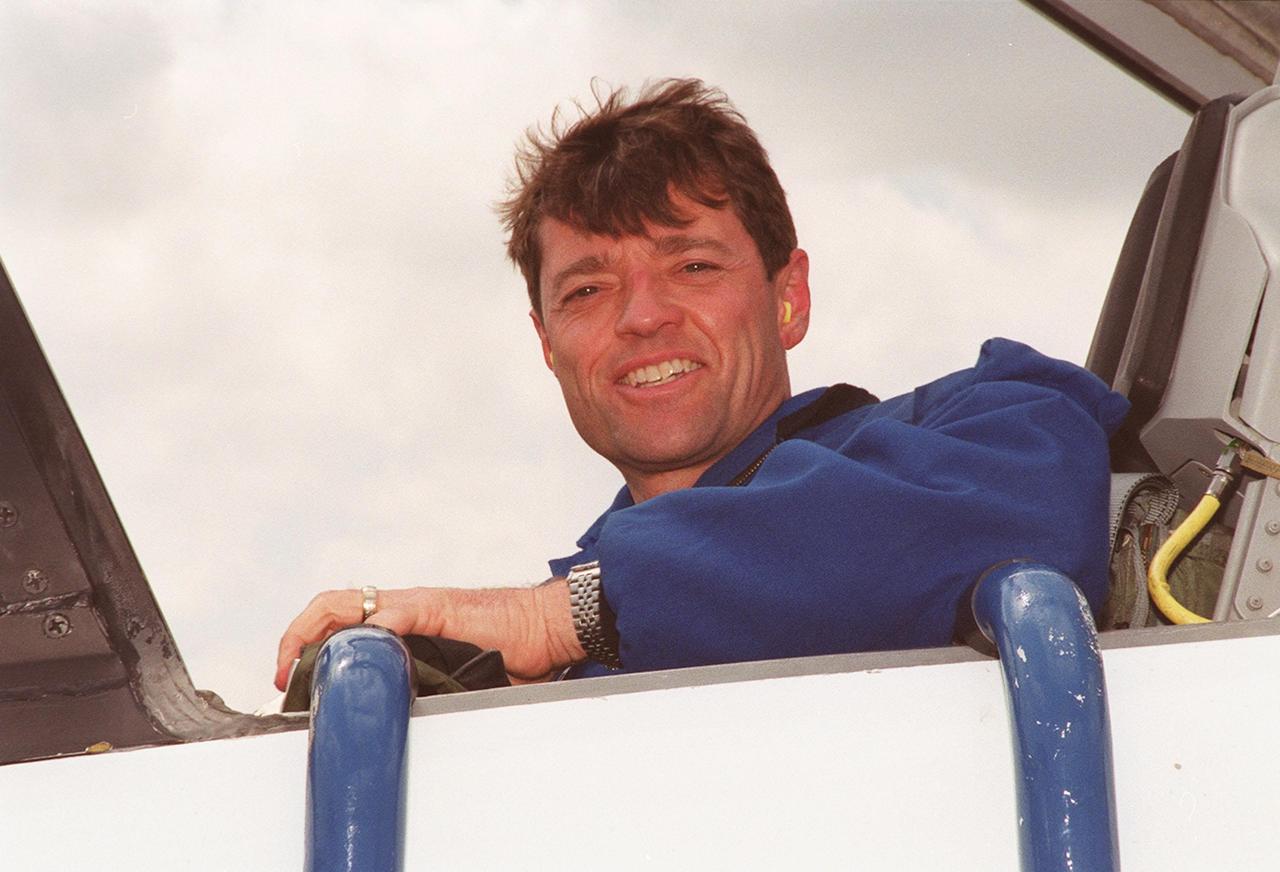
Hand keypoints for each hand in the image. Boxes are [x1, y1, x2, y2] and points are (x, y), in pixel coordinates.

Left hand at [273, 580, 583, 689]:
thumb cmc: (509, 648)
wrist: (545, 626)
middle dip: (297, 636)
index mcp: (403, 621)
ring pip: (351, 604)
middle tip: (284, 674)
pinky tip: (359, 649)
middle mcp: (404, 607)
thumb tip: (390, 719)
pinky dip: (372, 631)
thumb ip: (421, 684)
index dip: (306, 642)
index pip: (340, 618)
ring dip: (318, 631)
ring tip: (302, 664)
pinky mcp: (440, 609)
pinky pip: (395, 616)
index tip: (290, 678)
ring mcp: (419, 605)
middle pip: (333, 605)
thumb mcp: (453, 673)